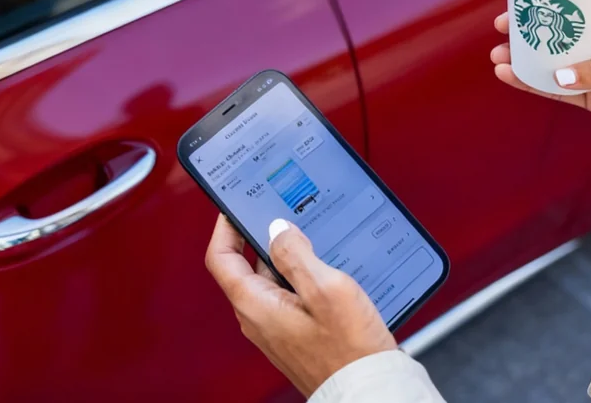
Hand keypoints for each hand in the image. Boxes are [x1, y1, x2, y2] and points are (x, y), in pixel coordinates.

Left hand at [205, 215, 395, 395]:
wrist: (369, 389)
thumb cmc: (350, 350)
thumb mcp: (325, 289)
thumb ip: (296, 254)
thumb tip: (277, 228)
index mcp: (256, 305)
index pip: (221, 257)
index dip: (224, 226)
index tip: (235, 205)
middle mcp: (259, 318)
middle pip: (248, 266)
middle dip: (263, 237)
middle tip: (283, 214)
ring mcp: (277, 328)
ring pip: (273, 280)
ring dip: (289, 258)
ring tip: (315, 241)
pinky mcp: (296, 334)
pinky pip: (290, 296)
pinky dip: (303, 278)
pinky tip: (328, 272)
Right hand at [490, 0, 590, 134]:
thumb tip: (562, 76)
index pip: (582, 2)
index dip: (552, 0)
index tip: (524, 1)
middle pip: (561, 31)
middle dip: (531, 30)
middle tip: (502, 30)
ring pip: (555, 61)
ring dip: (527, 59)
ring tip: (498, 58)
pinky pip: (561, 90)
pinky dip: (537, 85)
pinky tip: (514, 78)